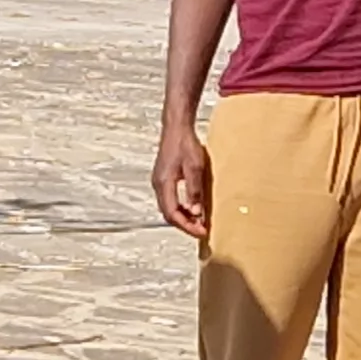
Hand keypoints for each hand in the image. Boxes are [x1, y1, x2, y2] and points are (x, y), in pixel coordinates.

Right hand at [153, 120, 212, 238]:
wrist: (176, 127)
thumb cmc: (185, 144)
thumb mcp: (195, 167)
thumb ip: (194, 190)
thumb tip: (196, 212)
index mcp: (164, 183)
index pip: (172, 214)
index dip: (187, 226)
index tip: (202, 232)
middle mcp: (158, 185)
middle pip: (169, 214)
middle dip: (185, 224)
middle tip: (202, 230)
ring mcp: (159, 181)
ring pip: (169, 207)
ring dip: (183, 217)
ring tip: (200, 221)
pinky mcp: (163, 178)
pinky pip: (170, 199)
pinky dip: (181, 208)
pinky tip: (193, 207)